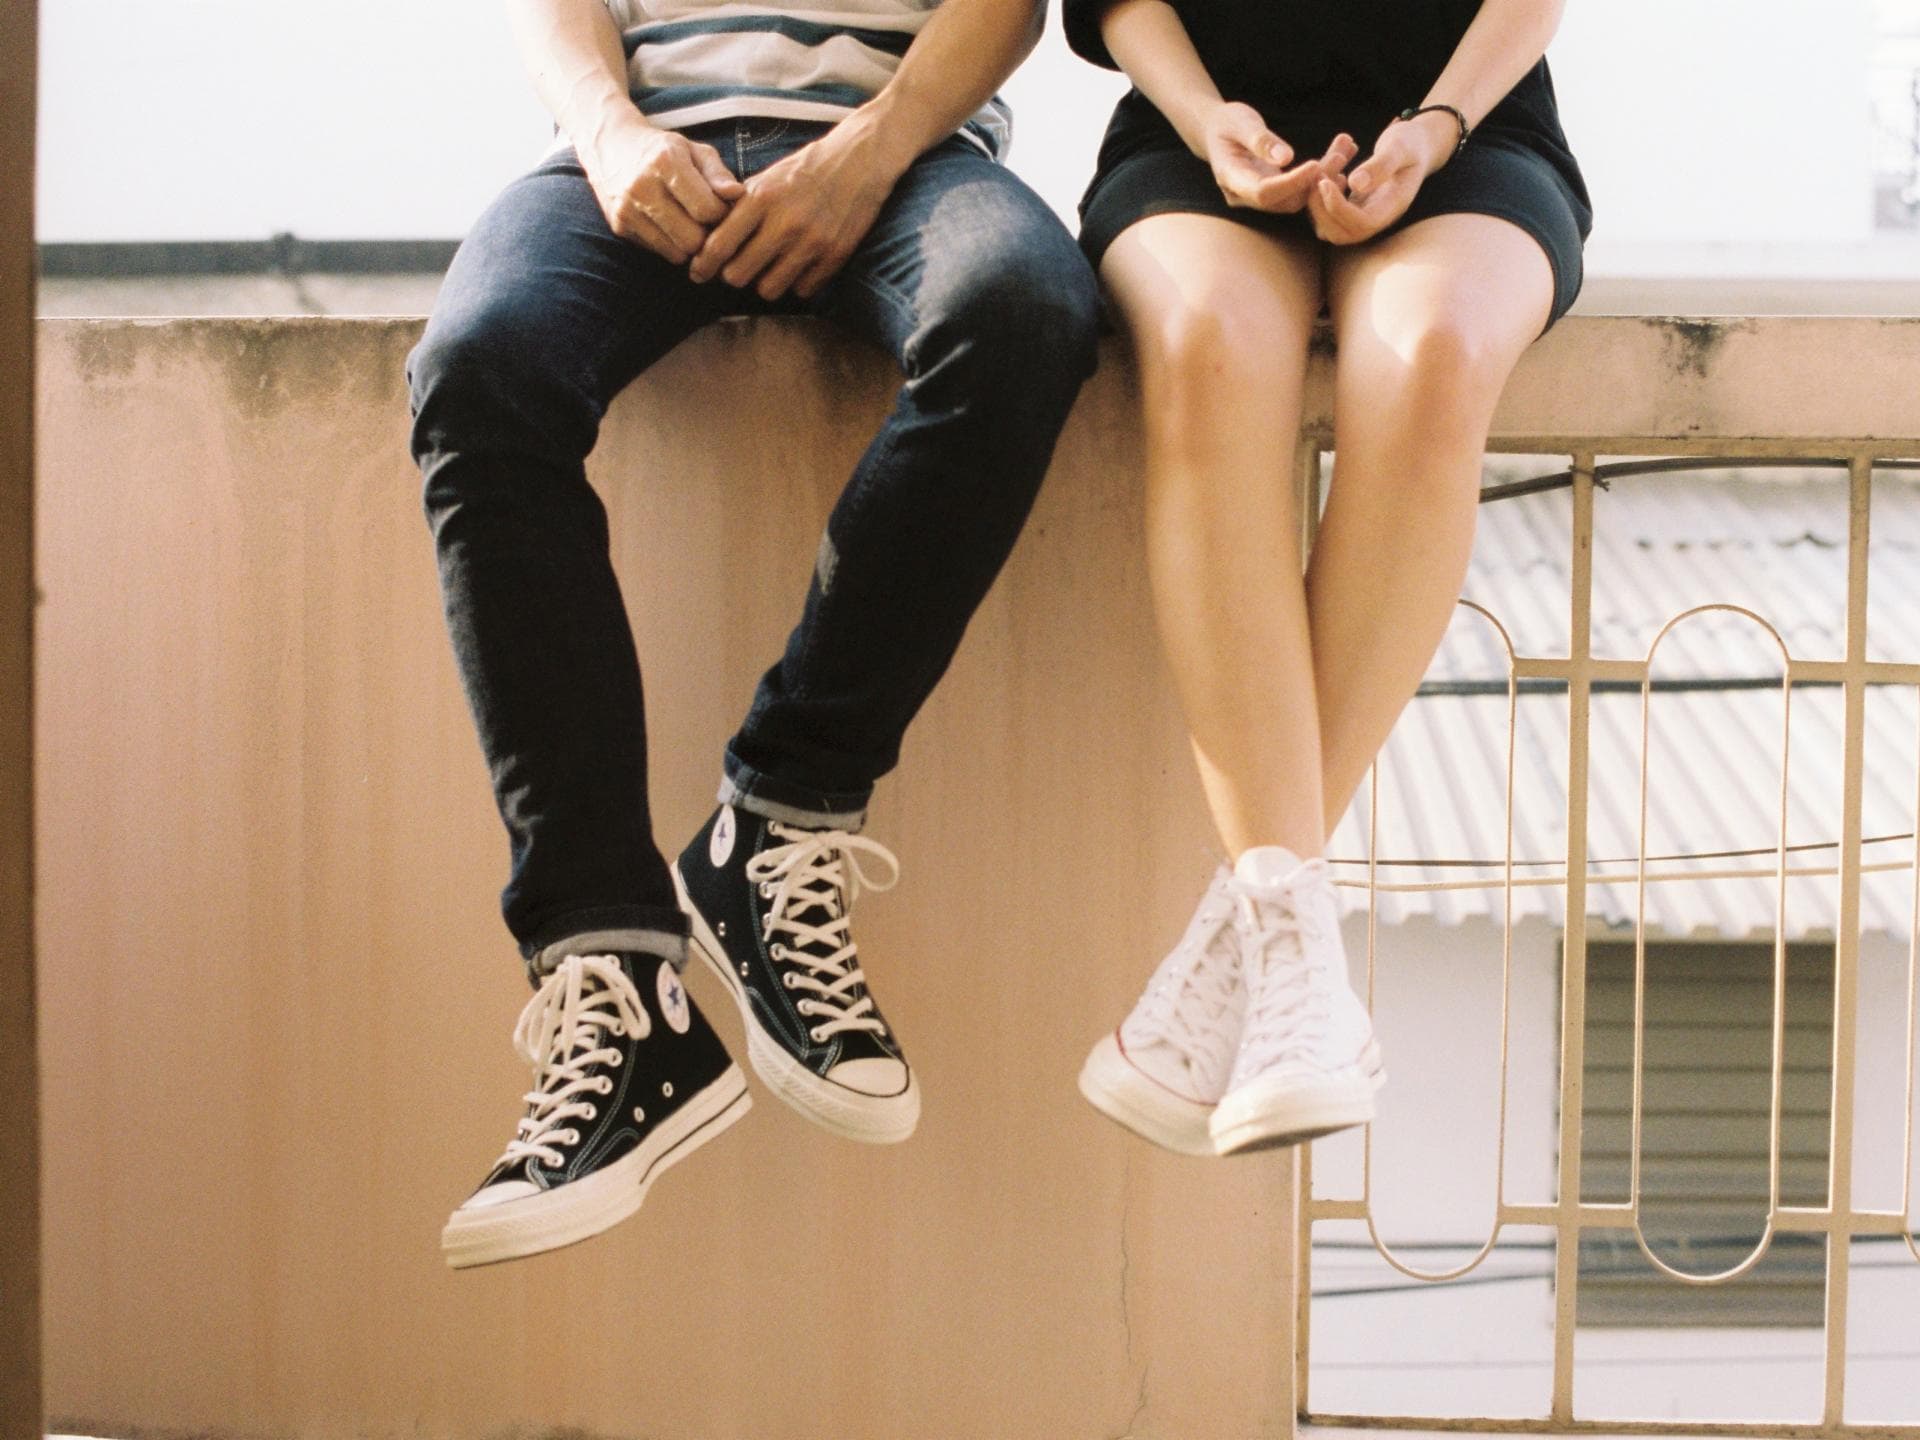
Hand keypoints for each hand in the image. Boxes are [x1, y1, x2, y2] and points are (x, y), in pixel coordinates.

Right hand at [583, 116, 744, 264]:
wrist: (610, 145)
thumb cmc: (664, 150)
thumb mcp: (695, 151)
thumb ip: (718, 174)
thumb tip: (739, 195)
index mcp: (666, 161)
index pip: (707, 210)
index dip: (722, 215)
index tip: (722, 208)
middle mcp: (642, 186)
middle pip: (692, 239)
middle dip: (707, 236)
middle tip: (709, 224)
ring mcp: (627, 208)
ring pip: (676, 253)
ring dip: (691, 246)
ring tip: (692, 226)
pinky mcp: (619, 226)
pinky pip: (659, 252)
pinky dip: (671, 246)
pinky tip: (672, 227)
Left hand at [689, 120, 908, 299]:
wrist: (859, 161)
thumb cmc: (807, 169)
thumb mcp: (767, 178)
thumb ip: (740, 208)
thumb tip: (711, 240)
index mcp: (762, 199)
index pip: (719, 245)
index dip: (703, 264)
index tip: (699, 272)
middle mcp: (785, 223)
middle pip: (738, 275)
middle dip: (733, 275)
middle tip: (738, 268)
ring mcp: (811, 243)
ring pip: (768, 289)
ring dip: (765, 282)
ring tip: (770, 268)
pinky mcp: (834, 256)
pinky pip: (802, 290)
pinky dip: (797, 283)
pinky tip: (799, 265)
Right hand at [1201, 102, 1356, 213]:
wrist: (1215, 130)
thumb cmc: (1226, 122)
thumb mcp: (1240, 122)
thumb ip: (1261, 140)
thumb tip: (1286, 158)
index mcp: (1231, 179)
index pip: (1264, 193)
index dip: (1291, 182)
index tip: (1316, 164)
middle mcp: (1244, 196)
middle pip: (1283, 200)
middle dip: (1314, 181)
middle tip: (1341, 156)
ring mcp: (1257, 198)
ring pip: (1295, 199)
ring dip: (1322, 179)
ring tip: (1346, 152)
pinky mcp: (1272, 193)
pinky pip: (1297, 192)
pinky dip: (1318, 177)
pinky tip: (1338, 158)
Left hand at [1306, 112, 1449, 245]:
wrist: (1416, 145)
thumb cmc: (1411, 142)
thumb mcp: (1400, 147)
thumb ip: (1381, 165)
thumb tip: (1355, 183)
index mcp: (1392, 207)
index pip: (1361, 224)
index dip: (1338, 208)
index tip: (1324, 181)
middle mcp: (1376, 218)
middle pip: (1339, 234)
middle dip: (1320, 207)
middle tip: (1318, 173)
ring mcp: (1362, 215)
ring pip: (1327, 225)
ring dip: (1317, 197)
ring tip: (1329, 161)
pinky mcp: (1350, 208)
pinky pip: (1326, 211)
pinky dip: (1320, 190)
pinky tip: (1333, 163)